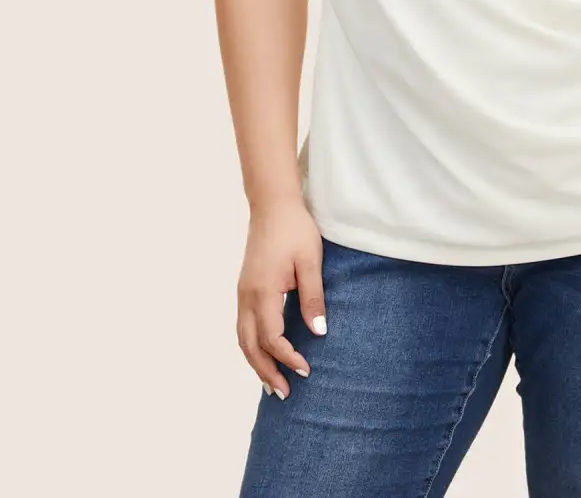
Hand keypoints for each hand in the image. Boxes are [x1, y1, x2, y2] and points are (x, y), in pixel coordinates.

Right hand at [236, 196, 327, 398]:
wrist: (272, 204)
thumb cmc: (294, 229)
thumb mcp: (310, 261)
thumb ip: (313, 298)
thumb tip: (318, 333)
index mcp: (263, 292)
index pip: (272, 338)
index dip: (288, 358)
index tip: (307, 370)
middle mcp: (247, 297)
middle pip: (250, 346)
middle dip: (266, 372)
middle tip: (285, 394)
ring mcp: (242, 293)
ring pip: (242, 338)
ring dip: (255, 363)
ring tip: (272, 383)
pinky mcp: (244, 288)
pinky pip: (242, 326)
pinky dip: (251, 346)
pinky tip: (262, 353)